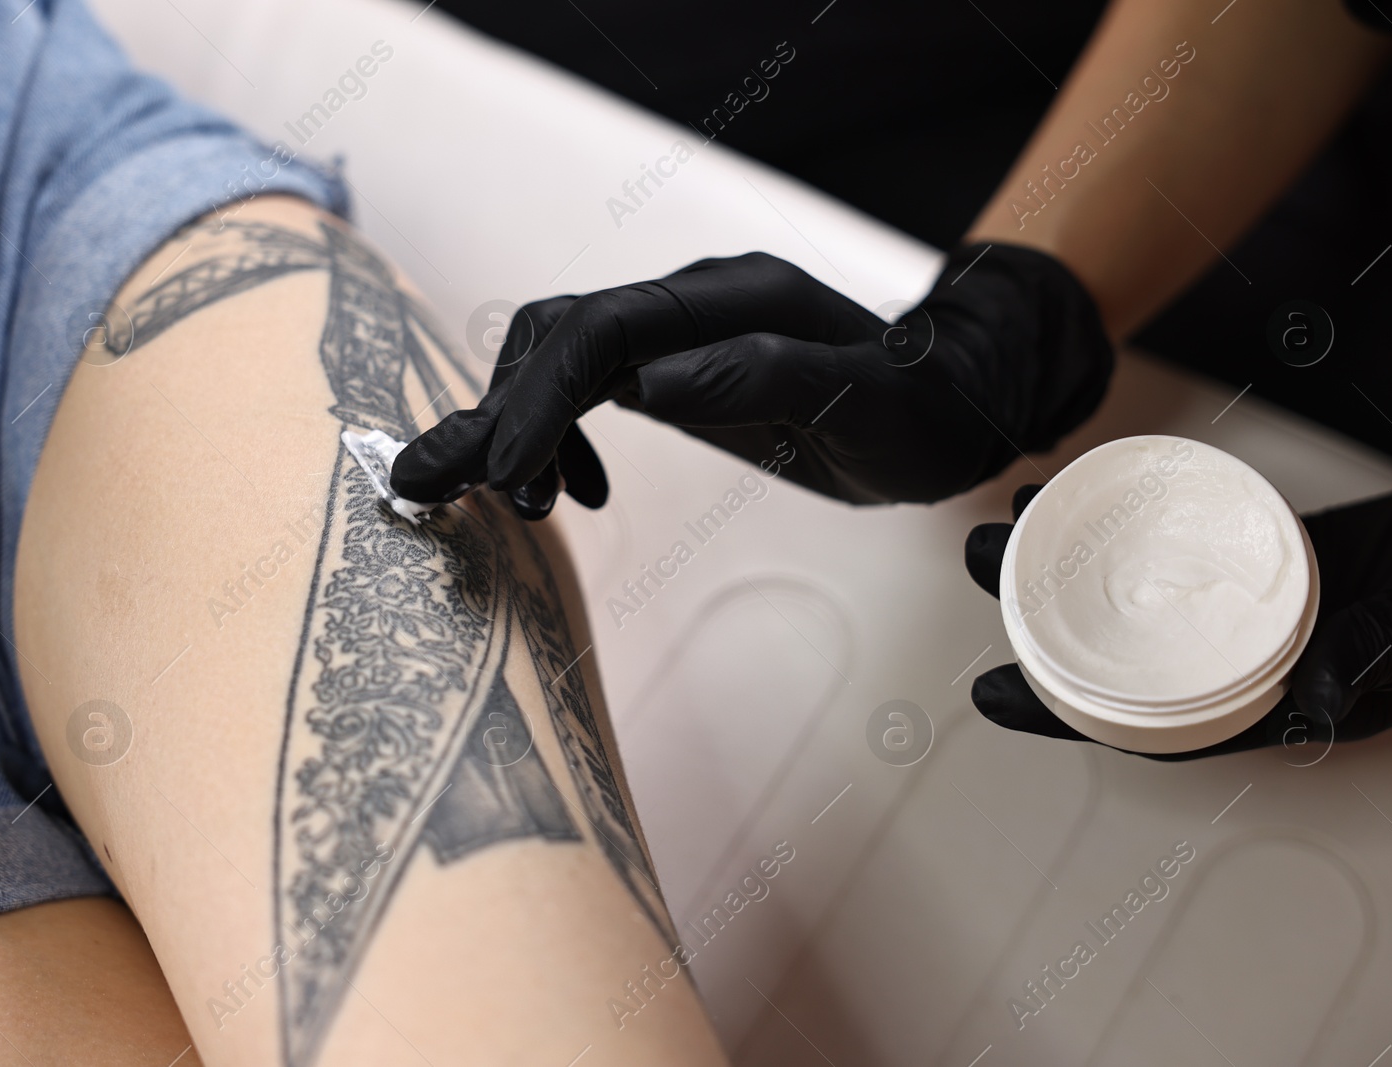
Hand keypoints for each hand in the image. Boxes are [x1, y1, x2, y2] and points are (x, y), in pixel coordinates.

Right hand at [390, 245, 1113, 515]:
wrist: (948, 410)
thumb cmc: (921, 413)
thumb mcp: (866, 404)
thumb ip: (768, 379)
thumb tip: (651, 382)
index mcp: (728, 301)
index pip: (597, 331)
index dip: (538, 398)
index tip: (507, 479)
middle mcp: (689, 308)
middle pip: (556, 338)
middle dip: (496, 410)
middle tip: (442, 490)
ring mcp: (677, 339)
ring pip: (558, 363)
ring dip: (509, 425)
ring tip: (477, 496)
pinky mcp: (675, 374)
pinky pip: (587, 392)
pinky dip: (555, 440)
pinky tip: (571, 494)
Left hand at [964, 471, 1391, 759]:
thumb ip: (1369, 664)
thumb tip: (1306, 709)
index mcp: (1278, 706)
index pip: (1151, 724)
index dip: (1067, 715)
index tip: (990, 692)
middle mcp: (1251, 659)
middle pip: (1124, 646)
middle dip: (1041, 613)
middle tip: (973, 562)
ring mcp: (1255, 601)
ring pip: (1144, 586)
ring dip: (1075, 556)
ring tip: (1011, 513)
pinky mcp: (1270, 545)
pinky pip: (1186, 534)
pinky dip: (1137, 515)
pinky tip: (1093, 488)